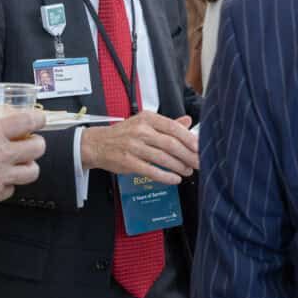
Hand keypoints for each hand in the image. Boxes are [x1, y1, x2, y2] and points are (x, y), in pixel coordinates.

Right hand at [0, 111, 46, 216]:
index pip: (28, 121)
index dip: (38, 118)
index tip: (39, 119)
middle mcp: (0, 155)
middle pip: (38, 148)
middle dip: (37, 143)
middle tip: (31, 143)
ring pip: (31, 173)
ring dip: (28, 166)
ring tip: (19, 164)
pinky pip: (10, 191)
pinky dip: (7, 185)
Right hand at [80, 112, 197, 184]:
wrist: (98, 144)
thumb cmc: (123, 134)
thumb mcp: (144, 123)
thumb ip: (167, 123)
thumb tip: (187, 121)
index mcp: (147, 118)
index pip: (173, 127)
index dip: (189, 139)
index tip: (199, 147)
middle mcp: (141, 131)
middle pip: (171, 144)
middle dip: (188, 155)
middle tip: (198, 162)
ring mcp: (134, 147)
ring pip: (163, 158)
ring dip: (179, 167)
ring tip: (187, 171)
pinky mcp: (129, 162)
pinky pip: (151, 170)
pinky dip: (166, 176)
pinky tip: (174, 179)